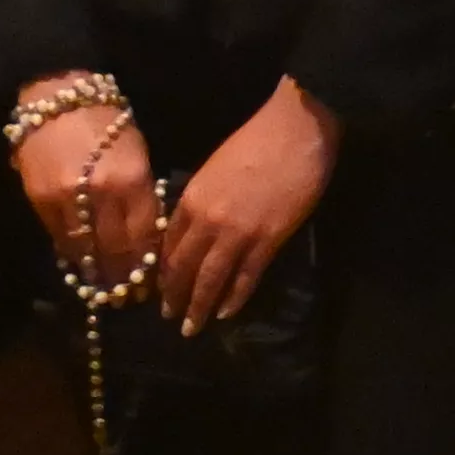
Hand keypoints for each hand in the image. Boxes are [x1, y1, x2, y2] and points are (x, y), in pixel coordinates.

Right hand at [12, 85, 158, 286]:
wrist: (58, 97)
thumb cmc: (107, 122)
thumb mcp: (138, 153)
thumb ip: (142, 193)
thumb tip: (146, 234)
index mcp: (132, 178)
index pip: (142, 233)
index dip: (145, 262)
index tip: (151, 283)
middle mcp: (100, 192)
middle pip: (114, 246)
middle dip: (123, 275)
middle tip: (130, 297)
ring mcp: (66, 198)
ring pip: (84, 247)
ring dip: (96, 272)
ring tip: (107, 290)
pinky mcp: (40, 199)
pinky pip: (59, 236)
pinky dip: (72, 254)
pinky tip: (81, 266)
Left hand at [158, 78, 335, 328]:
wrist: (296, 128)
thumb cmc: (256, 140)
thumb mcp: (214, 168)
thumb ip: (201, 199)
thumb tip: (195, 226)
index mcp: (191, 199)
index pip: (168, 246)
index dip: (162, 272)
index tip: (159, 290)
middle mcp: (207, 221)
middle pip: (183, 268)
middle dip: (174, 296)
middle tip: (170, 317)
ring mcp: (237, 232)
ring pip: (210, 278)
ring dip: (199, 306)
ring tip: (192, 327)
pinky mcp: (268, 239)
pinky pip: (246, 276)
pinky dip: (234, 297)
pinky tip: (226, 312)